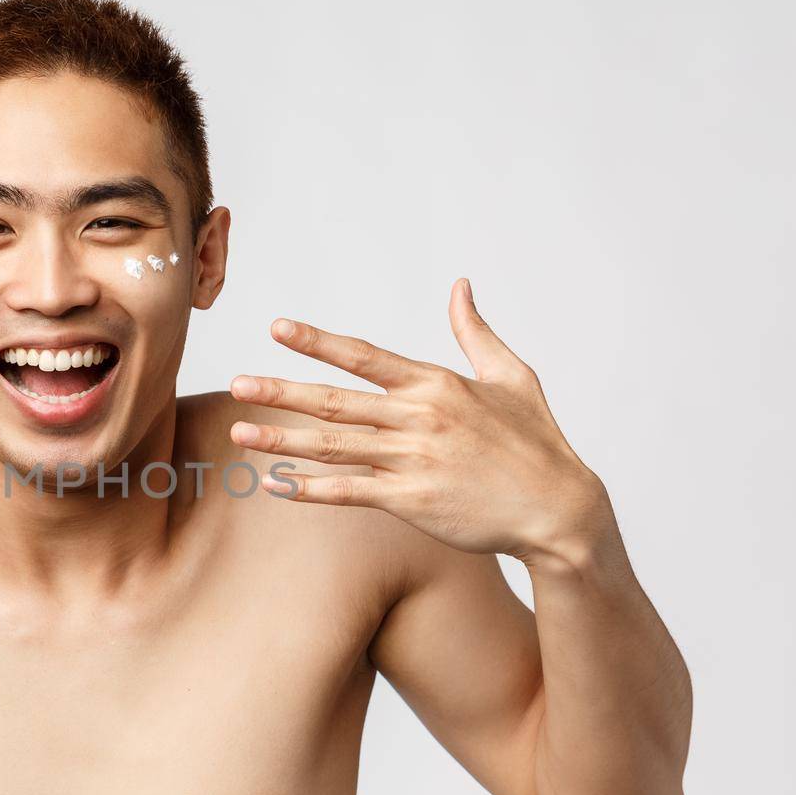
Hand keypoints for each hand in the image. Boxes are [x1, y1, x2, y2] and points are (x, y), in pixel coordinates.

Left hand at [229, 279, 612, 564]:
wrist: (559, 508)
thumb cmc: (536, 443)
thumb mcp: (513, 376)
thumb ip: (476, 332)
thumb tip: (460, 286)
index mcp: (437, 384)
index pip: (364, 356)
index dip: (317, 342)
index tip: (277, 328)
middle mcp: (419, 418)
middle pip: (334, 401)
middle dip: (281, 391)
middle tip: (236, 383)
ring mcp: (413, 461)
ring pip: (332, 447)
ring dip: (280, 441)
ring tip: (238, 433)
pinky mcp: (412, 501)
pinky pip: (349, 492)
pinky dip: (310, 489)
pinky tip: (276, 484)